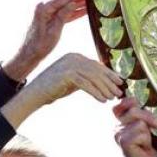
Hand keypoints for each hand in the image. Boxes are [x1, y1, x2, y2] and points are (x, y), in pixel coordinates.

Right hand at [0, 53, 122, 127]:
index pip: (97, 65)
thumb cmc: (55, 88)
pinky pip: (86, 84)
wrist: (36, 93)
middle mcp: (73, 57)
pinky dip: (96, 93)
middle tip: (119, 92)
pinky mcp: (66, 74)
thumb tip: (104, 81)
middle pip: (97, 70)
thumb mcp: (73, 79)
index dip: (110, 74)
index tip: (120, 82)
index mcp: (76, 56)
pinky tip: (102, 100)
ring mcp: (70, 65)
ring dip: (104, 89)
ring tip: (112, 98)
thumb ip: (86, 77)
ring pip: (93, 77)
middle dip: (109, 82)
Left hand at [2, 0, 90, 81]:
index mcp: (42, 9)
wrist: (28, 55)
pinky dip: (73, 12)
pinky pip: (63, 13)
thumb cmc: (39, 46)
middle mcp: (43, 7)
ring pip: (65, 5)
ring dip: (78, 3)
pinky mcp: (49, 19)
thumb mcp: (54, 32)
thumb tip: (73, 3)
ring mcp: (46, 13)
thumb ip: (63, 16)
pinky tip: (84, 10)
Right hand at [112, 97, 156, 156]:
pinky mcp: (124, 142)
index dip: (131, 102)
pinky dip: (147, 140)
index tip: (141, 106)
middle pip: (134, 110)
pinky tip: (143, 149)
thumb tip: (153, 103)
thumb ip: (144, 117)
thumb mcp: (147, 130)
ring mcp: (119, 134)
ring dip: (148, 133)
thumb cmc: (147, 150)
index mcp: (121, 122)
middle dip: (149, 117)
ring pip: (140, 122)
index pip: (121, 104)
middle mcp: (116, 127)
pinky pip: (141, 132)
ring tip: (146, 143)